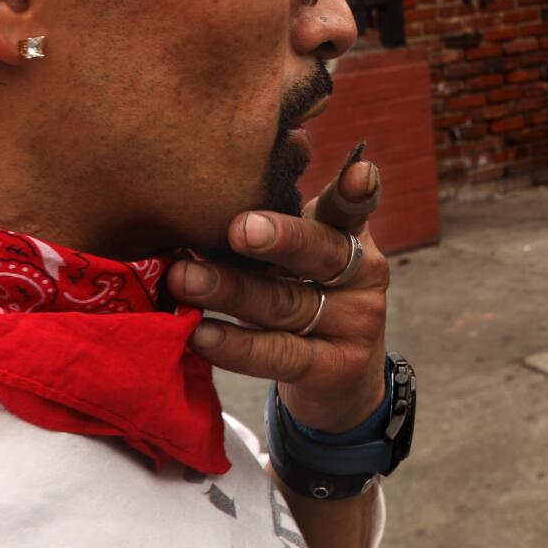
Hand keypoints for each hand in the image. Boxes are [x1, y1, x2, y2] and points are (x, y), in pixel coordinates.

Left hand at [171, 160, 389, 432]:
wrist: (338, 377)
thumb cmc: (301, 291)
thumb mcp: (300, 252)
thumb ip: (273, 218)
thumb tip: (211, 179)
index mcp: (351, 234)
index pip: (353, 207)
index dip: (356, 190)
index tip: (359, 170)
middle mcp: (363, 274)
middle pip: (322, 252)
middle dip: (283, 240)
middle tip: (240, 228)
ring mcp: (355, 323)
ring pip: (288, 304)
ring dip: (232, 291)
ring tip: (183, 278)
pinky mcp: (334, 368)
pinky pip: (280, 354)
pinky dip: (237, 345)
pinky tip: (199, 335)